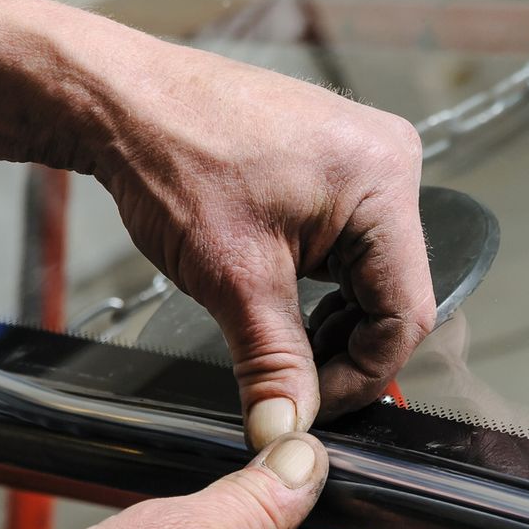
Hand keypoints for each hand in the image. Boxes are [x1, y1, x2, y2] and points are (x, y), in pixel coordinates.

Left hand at [85, 37, 435, 446]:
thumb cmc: (173, 156)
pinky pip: (352, 244)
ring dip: (330, 314)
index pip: (407, 311)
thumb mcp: (232, 278)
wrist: (120, 99)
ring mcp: (368, 158)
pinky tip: (278, 289)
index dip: (363, 372)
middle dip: (342, 344)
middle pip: (394, 292)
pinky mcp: (340, 163)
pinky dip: (319, 281)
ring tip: (274, 329)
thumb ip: (274, 362)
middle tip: (289, 375)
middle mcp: (392, 161)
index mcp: (385, 180)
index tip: (314, 404)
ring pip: (372, 273)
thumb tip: (288, 430)